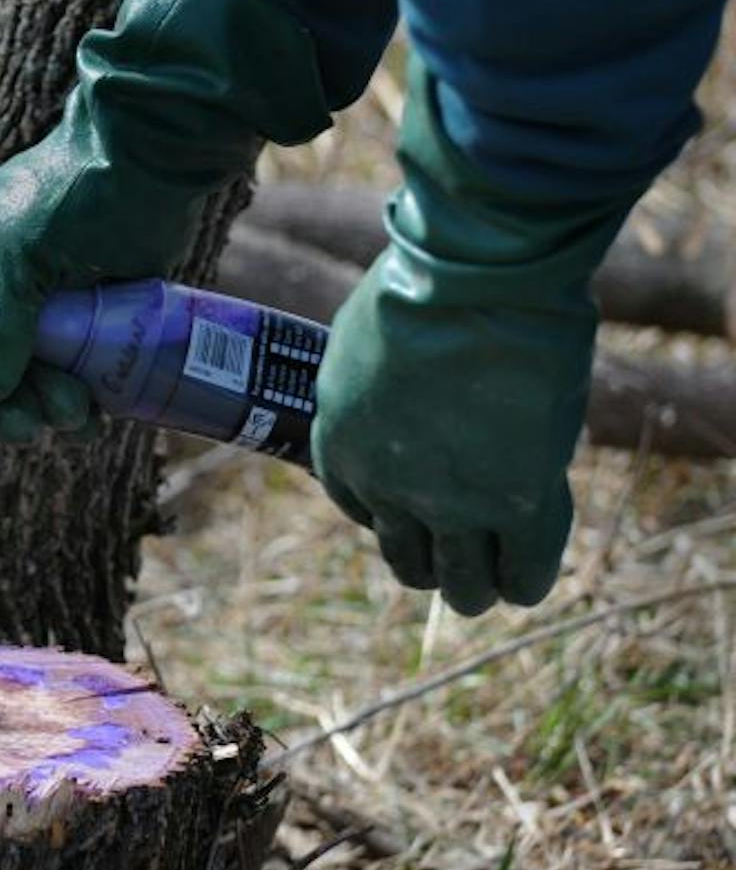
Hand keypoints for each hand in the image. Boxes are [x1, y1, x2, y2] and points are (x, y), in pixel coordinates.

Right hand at [0, 0, 331, 441]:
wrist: (155, 158)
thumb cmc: (77, 191)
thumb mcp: (22, 252)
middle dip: (1, 407)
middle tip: (32, 425)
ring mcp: (37, 306)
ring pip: (24, 383)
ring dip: (44, 409)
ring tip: (75, 412)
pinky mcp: (82, 317)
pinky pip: (68, 376)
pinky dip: (76, 401)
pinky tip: (94, 411)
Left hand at [312, 57, 632, 613]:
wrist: (472, 279)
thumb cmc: (421, 286)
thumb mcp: (366, 340)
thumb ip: (379, 384)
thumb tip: (401, 391)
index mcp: (341, 443)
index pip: (358, 504)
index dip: (387, 514)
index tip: (407, 512)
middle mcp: (386, 485)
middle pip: (405, 555)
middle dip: (428, 565)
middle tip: (451, 565)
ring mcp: (449, 503)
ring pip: (461, 579)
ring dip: (473, 588)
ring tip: (486, 590)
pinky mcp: (513, 504)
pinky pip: (521, 566)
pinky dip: (524, 579)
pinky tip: (527, 583)